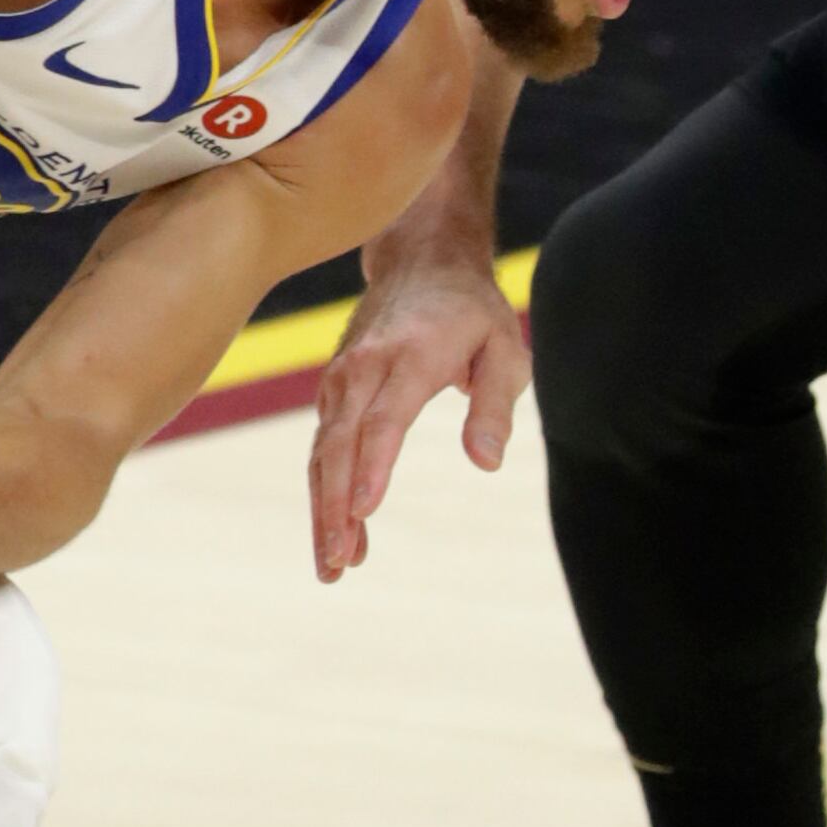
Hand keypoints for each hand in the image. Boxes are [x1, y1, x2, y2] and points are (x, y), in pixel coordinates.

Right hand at [309, 239, 526, 581]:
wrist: (421, 259)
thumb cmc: (471, 312)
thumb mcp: (504, 349)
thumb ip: (494, 407)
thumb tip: (487, 462)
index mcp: (412, 356)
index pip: (385, 418)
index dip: (373, 466)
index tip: (364, 512)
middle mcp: (366, 368)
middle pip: (341, 445)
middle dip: (334, 508)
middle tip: (337, 564)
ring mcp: (342, 379)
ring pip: (323, 453)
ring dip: (323, 511)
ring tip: (333, 567)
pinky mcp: (333, 391)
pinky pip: (324, 448)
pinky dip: (326, 492)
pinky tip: (339, 534)